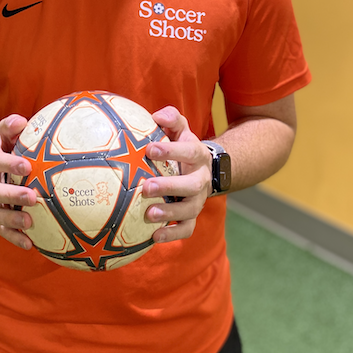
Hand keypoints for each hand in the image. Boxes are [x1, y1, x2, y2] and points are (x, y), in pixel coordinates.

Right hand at [0, 114, 36, 249]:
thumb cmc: (4, 148)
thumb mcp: (4, 135)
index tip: (26, 166)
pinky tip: (30, 245)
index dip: (8, 164)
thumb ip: (10, 127)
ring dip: (10, 220)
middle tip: (32, 197)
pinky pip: (1, 230)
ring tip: (29, 223)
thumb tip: (21, 120)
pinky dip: (13, 238)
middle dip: (11, 195)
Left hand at [142, 106, 211, 243]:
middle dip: (169, 186)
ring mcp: (198, 199)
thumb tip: (156, 116)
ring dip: (170, 213)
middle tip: (147, 187)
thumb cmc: (182, 147)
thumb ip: (171, 119)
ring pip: (189, 209)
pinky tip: (153, 237)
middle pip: (191, 185)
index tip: (149, 149)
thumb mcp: (181, 130)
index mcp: (198, 155)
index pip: (188, 151)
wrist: (206, 170)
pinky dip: (172, 234)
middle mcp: (201, 178)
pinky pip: (186, 228)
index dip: (170, 150)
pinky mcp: (192, 216)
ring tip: (149, 214)